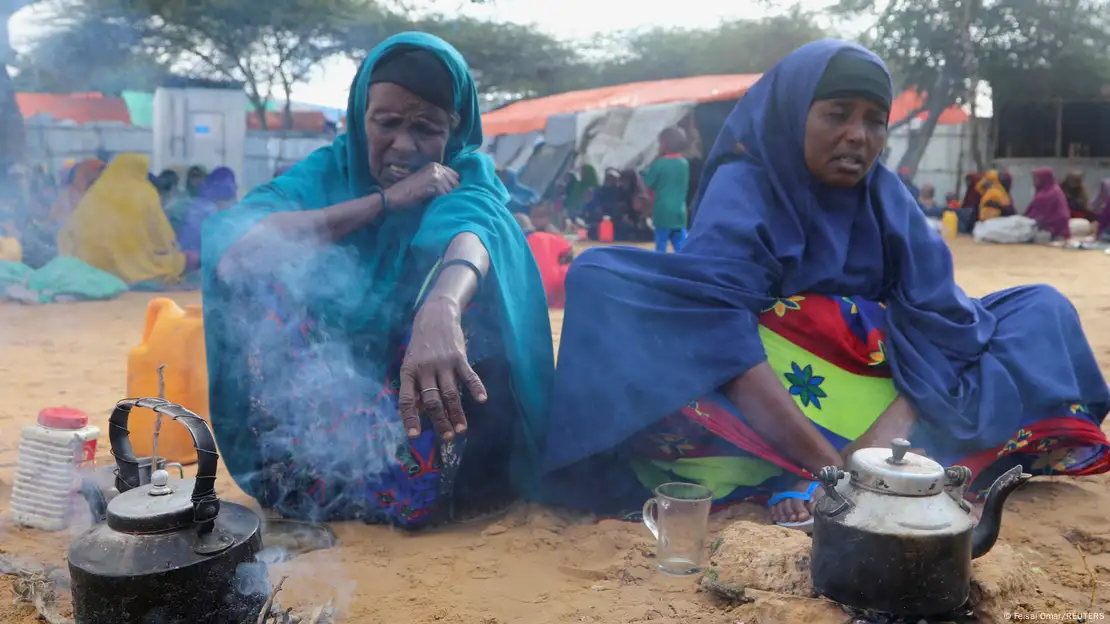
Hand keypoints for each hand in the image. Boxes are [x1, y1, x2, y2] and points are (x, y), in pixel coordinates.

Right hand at [384, 163, 458, 210]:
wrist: (393, 196)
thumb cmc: (409, 193)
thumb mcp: (426, 183)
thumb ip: (440, 182)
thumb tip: (456, 189)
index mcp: (435, 165)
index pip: (455, 175)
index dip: (454, 187)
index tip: (451, 196)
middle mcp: (436, 167)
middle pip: (456, 182)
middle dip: (453, 193)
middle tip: (447, 202)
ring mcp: (435, 174)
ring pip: (452, 190)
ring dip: (447, 199)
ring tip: (440, 205)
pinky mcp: (434, 183)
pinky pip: (446, 194)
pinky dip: (442, 202)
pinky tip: (435, 205)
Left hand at [398, 299, 486, 439]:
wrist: (435, 315)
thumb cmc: (422, 344)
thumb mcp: (411, 361)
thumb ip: (415, 385)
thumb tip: (419, 411)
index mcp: (409, 371)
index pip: (407, 399)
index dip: (410, 418)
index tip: (414, 436)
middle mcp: (425, 369)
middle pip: (432, 400)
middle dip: (440, 421)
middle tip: (447, 437)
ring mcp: (443, 363)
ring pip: (450, 394)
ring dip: (457, 413)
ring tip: (461, 429)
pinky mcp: (459, 357)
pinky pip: (468, 376)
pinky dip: (476, 388)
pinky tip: (482, 400)